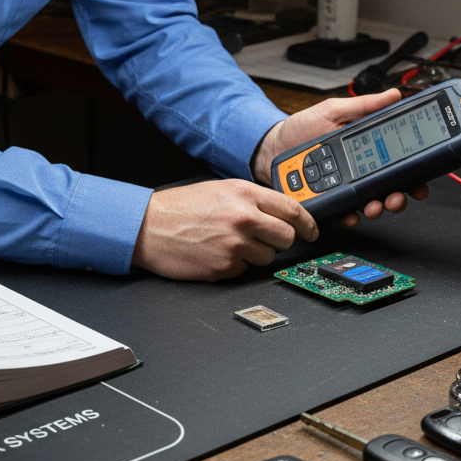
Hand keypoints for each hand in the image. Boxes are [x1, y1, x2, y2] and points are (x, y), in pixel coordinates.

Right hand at [131, 179, 318, 280]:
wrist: (148, 227)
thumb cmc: (180, 208)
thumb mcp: (220, 190)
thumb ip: (252, 200)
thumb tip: (280, 214)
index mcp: (244, 194)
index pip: (292, 209)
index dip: (308, 223)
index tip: (312, 231)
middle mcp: (243, 218)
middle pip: (286, 237)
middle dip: (280, 241)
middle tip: (267, 239)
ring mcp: (234, 245)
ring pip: (268, 257)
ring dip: (256, 254)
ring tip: (231, 244)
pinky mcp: (224, 267)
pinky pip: (245, 270)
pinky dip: (235, 265)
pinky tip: (217, 253)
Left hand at [250, 88, 429, 226]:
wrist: (271, 147)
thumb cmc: (300, 128)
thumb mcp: (332, 110)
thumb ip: (363, 106)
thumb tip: (393, 95)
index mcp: (366, 147)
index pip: (397, 162)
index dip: (413, 173)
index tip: (420, 179)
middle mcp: (359, 170)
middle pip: (389, 188)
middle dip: (398, 196)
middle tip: (396, 196)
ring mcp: (344, 187)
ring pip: (370, 203)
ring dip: (377, 207)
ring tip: (373, 205)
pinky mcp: (329, 200)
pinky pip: (344, 212)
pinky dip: (350, 214)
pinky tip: (351, 212)